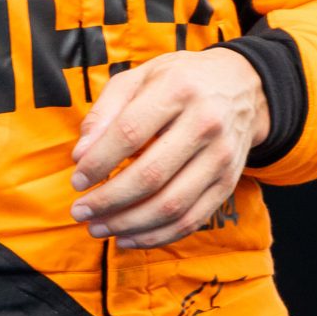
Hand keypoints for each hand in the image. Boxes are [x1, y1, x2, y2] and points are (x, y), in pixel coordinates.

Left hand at [69, 47, 268, 249]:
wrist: (240, 86)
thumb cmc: (177, 81)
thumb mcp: (138, 78)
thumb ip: (105, 113)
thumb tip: (80, 156)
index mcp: (177, 91)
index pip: (130, 133)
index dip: (99, 161)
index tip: (76, 180)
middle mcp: (205, 124)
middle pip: (151, 176)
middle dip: (109, 200)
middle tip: (80, 211)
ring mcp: (221, 157)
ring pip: (173, 205)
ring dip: (130, 224)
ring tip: (97, 228)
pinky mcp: (229, 183)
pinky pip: (192, 219)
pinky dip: (158, 235)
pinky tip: (129, 238)